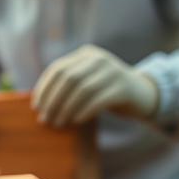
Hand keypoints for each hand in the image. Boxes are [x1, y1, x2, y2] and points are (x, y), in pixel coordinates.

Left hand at [32, 45, 158, 126]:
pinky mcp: (123, 87)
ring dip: (66, 109)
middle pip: (68, 79)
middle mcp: (98, 59)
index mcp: (85, 54)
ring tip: (58, 123)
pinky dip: (84, 111)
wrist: (143, 94)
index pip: (57, 69)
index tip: (36, 107)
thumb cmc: (106, 92)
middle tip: (45, 119)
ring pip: (82, 89)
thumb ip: (67, 85)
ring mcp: (112, 71)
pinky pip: (99, 100)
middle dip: (53, 100)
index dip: (44, 88)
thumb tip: (39, 104)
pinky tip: (76, 121)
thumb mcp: (86, 81)